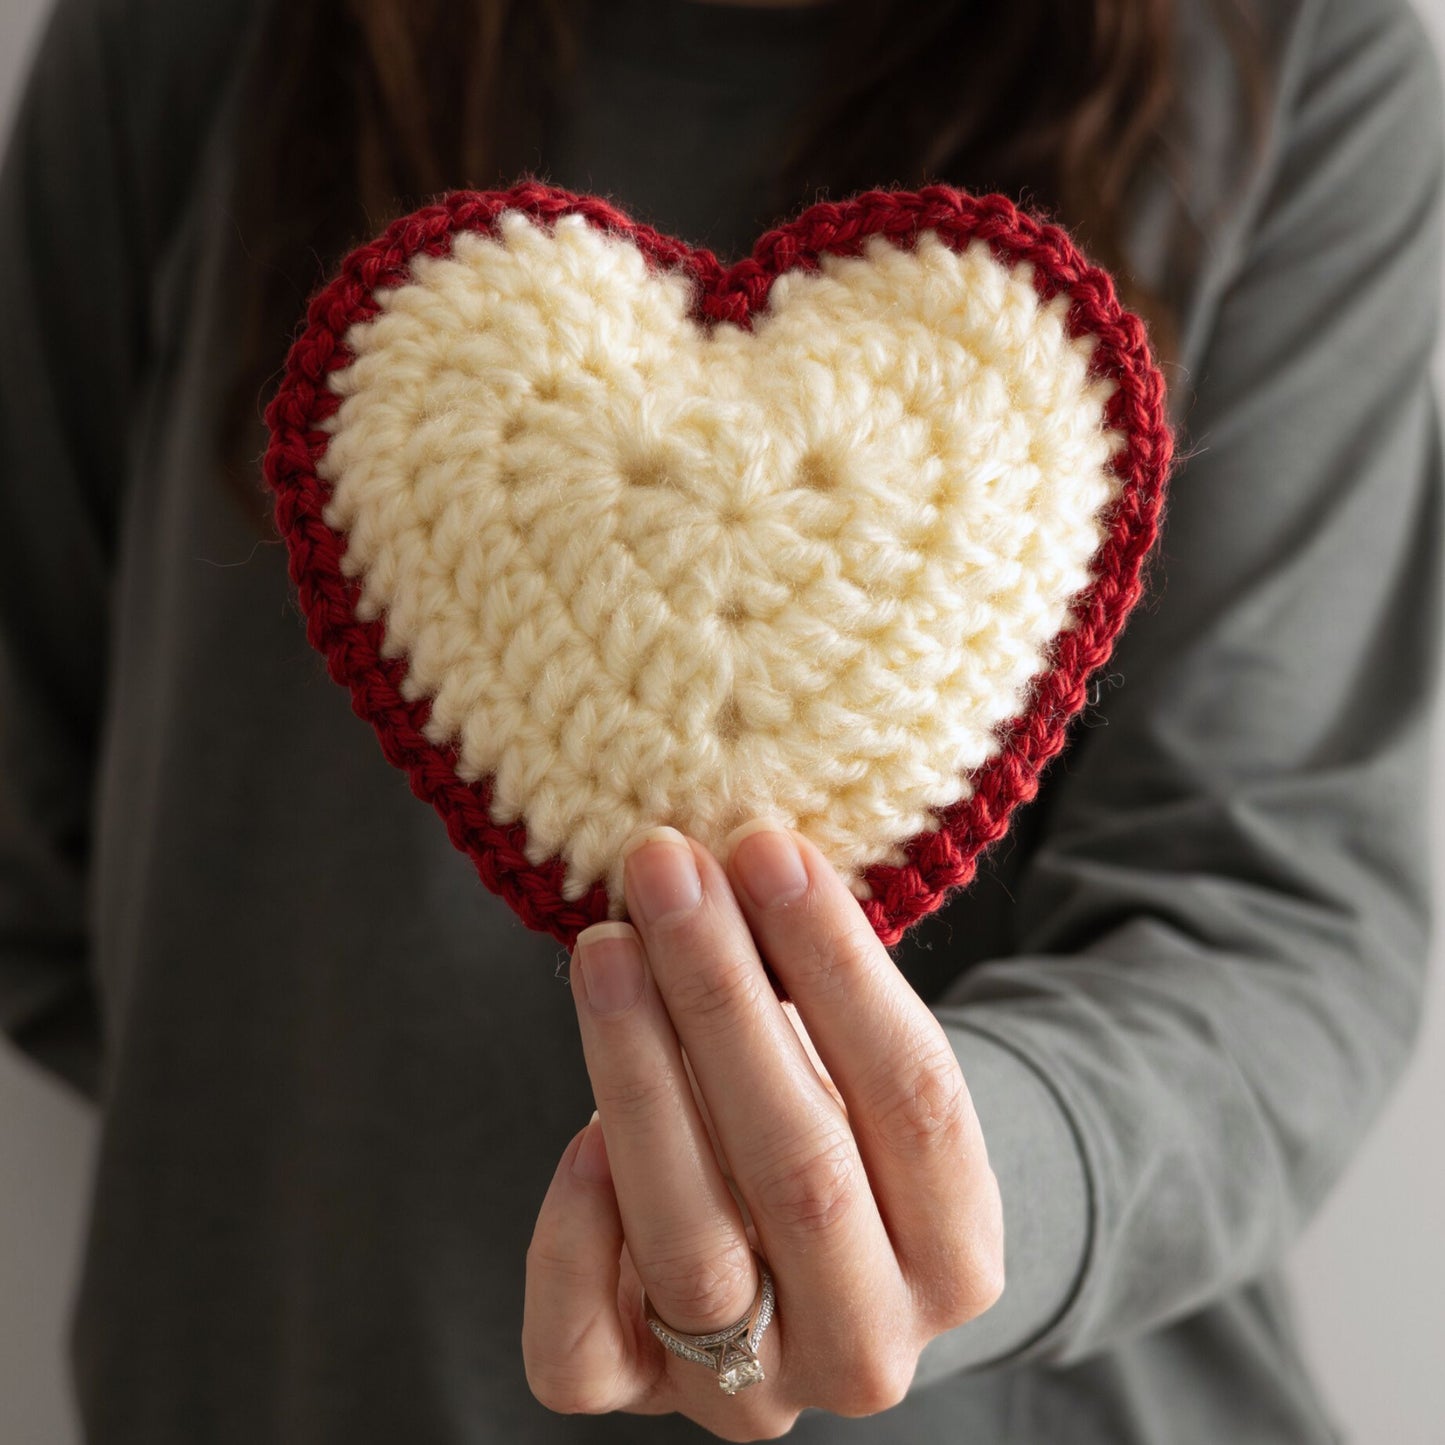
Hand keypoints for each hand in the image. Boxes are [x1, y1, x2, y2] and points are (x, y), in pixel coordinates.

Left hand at [523, 822, 1004, 1439]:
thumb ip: (816, 997)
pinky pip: (583, 1352)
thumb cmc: (834, 1127)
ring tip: (606, 947)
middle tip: (666, 872)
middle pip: (798, 1170)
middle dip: (721, 996)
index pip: (913, 1099)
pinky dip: (572, 1239)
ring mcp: (755, 1392)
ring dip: (639, 1074)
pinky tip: (579, 1132)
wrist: (803, 1263)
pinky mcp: (642, 1400)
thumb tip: (730, 864)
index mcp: (960, 1256)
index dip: (837, 965)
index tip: (768, 850)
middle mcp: (870, 1346)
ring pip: (692, 1244)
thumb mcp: (858, 1070)